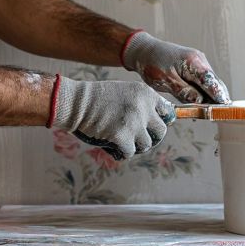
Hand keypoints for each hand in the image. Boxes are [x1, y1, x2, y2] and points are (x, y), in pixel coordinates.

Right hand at [50, 76, 174, 160]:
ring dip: (134, 146)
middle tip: (137, 139)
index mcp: (146, 94)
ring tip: (120, 141)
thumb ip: (142, 104)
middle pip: (161, 132)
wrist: (76, 102)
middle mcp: (144, 107)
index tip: (150, 126)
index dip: (159, 122)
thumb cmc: (98, 99)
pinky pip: (129, 153)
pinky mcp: (122, 136)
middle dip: (150, 138)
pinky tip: (111, 146)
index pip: (167, 112)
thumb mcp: (125, 93)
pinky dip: (121, 153)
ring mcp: (134, 122)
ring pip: (146, 145)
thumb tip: (158, 123)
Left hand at [121, 31, 230, 104]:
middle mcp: (199, 60)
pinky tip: (201, 104)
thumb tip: (200, 102)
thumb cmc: (152, 63)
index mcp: (193, 61)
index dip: (219, 96)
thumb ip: (183, 91)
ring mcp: (198, 63)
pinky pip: (202, 81)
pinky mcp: (194, 67)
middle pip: (214, 83)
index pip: (211, 81)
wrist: (143, 50)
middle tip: (218, 115)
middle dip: (218, 99)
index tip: (225, 109)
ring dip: (210, 97)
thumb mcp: (165, 80)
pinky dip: (203, 92)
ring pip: (210, 83)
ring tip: (209, 113)